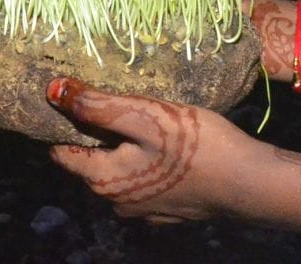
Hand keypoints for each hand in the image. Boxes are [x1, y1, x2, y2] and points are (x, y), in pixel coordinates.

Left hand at [47, 78, 251, 222]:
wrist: (247, 183)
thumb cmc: (195, 145)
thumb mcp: (145, 115)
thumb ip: (98, 106)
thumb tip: (53, 90)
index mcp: (104, 180)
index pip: (62, 154)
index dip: (63, 123)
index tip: (72, 98)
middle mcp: (117, 201)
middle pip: (93, 162)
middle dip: (98, 133)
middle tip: (117, 100)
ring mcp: (143, 210)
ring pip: (120, 172)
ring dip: (125, 148)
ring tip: (144, 118)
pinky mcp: (167, 210)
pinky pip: (144, 182)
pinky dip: (147, 163)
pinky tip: (167, 146)